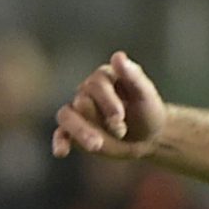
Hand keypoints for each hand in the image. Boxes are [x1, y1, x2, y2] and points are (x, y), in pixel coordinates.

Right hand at [52, 53, 166, 160]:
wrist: (148, 137)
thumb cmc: (147, 111)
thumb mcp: (145, 94)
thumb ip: (133, 75)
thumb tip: (118, 56)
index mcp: (104, 76)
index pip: (96, 84)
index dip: (108, 101)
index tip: (120, 117)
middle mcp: (87, 91)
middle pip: (82, 101)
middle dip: (99, 118)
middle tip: (121, 132)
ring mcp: (78, 112)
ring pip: (66, 116)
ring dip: (79, 131)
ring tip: (96, 145)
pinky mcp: (74, 133)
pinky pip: (61, 134)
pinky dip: (59, 142)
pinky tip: (61, 152)